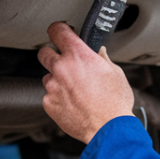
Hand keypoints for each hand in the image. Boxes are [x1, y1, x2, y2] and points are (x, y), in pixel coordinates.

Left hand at [38, 22, 135, 143]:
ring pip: (48, 76)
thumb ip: (102, 59)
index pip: (57, 31)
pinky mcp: (49, 104)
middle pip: (44, 52)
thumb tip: (99, 53)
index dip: (58, 29)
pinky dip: (58, 98)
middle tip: (66, 62)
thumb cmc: (115, 102)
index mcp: (78, 55)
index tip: (60, 32)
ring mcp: (53, 87)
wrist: (108, 128)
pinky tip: (73, 103)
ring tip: (76, 91)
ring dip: (58, 80)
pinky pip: (49, 95)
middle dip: (53, 55)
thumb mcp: (115, 73)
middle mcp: (61, 68)